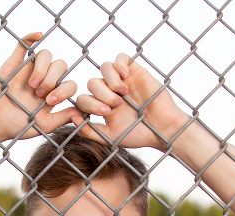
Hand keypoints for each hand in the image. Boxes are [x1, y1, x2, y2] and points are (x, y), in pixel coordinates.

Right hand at [0, 32, 79, 142]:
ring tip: (32, 85)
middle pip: (60, 66)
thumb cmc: (17, 128)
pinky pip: (25, 44)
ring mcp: (29, 71)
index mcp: (52, 94)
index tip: (49, 101)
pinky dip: (32, 36)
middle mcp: (43, 80)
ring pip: (46, 55)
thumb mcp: (44, 125)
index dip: (63, 89)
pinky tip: (39, 35)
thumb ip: (63, 117)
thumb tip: (83, 111)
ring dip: (43, 68)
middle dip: (53, 79)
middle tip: (39, 93)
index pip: (69, 83)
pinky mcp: (14, 64)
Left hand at [73, 54, 190, 149]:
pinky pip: (120, 58)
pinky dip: (119, 64)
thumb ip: (90, 132)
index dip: (90, 104)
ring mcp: (122, 80)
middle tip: (116, 105)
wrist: (163, 128)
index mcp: (102, 106)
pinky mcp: (135, 71)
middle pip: (92, 82)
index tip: (106, 113)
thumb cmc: (138, 135)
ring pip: (104, 68)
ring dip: (110, 81)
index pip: (84, 98)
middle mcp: (110, 91)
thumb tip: (72, 118)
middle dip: (101, 94)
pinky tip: (126, 77)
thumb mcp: (110, 138)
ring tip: (122, 93)